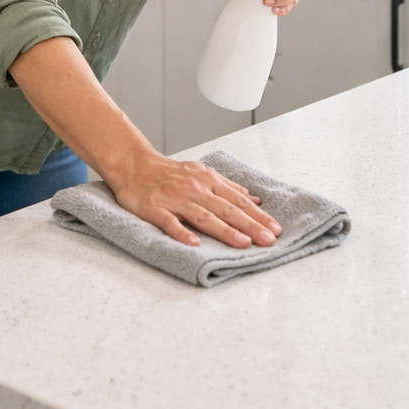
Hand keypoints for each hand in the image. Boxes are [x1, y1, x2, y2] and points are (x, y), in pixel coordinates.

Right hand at [109, 150, 282, 248]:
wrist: (134, 164)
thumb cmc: (170, 173)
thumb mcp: (202, 174)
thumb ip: (227, 187)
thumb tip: (253, 199)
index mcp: (207, 180)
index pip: (237, 200)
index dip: (257, 215)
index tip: (274, 228)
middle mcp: (194, 189)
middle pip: (226, 209)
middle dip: (249, 225)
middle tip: (267, 239)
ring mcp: (174, 199)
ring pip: (203, 216)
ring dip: (224, 230)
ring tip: (243, 243)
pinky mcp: (155, 208)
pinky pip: (169, 222)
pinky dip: (182, 232)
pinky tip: (194, 243)